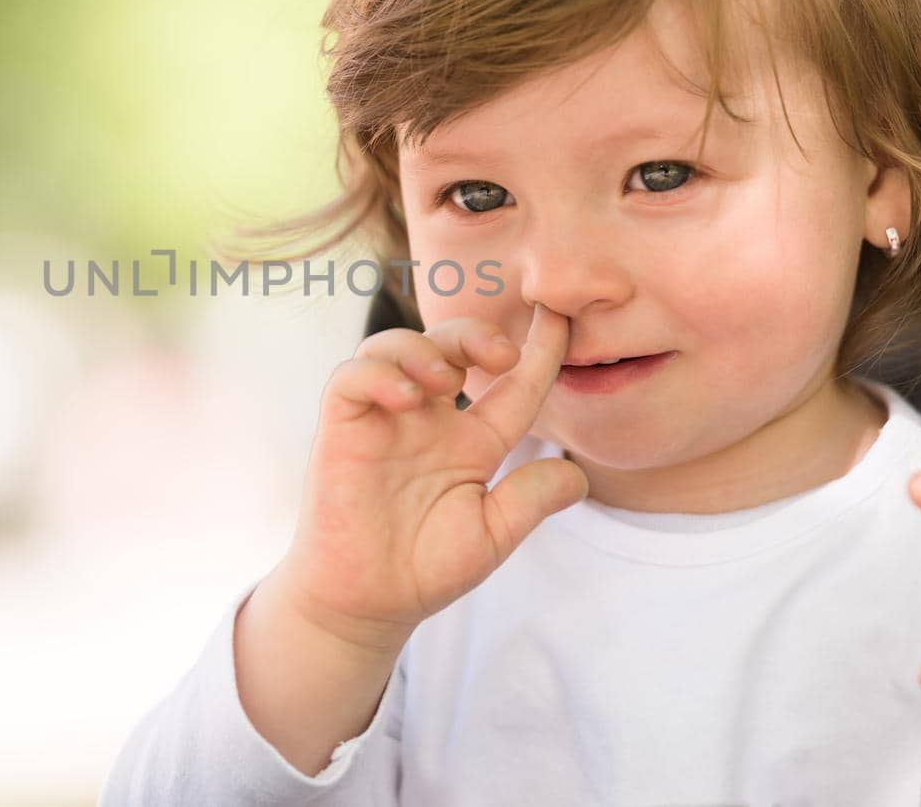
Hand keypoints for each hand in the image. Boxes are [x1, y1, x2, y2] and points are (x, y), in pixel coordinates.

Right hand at [274, 306, 588, 654]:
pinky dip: (378, 373)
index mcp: (473, 440)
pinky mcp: (342, 427)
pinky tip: (405, 397)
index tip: (562, 317)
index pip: (513, 384)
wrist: (366, 602)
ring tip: (446, 379)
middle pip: (451, 345)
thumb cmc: (425, 569)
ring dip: (426, 347)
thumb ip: (531, 498)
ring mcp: (384, 418)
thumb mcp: (492, 534)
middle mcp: (430, 419)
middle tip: (499, 352)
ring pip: (396, 346)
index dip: (541, 349)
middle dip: (475, 333)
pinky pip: (352, 377)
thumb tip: (578, 474)